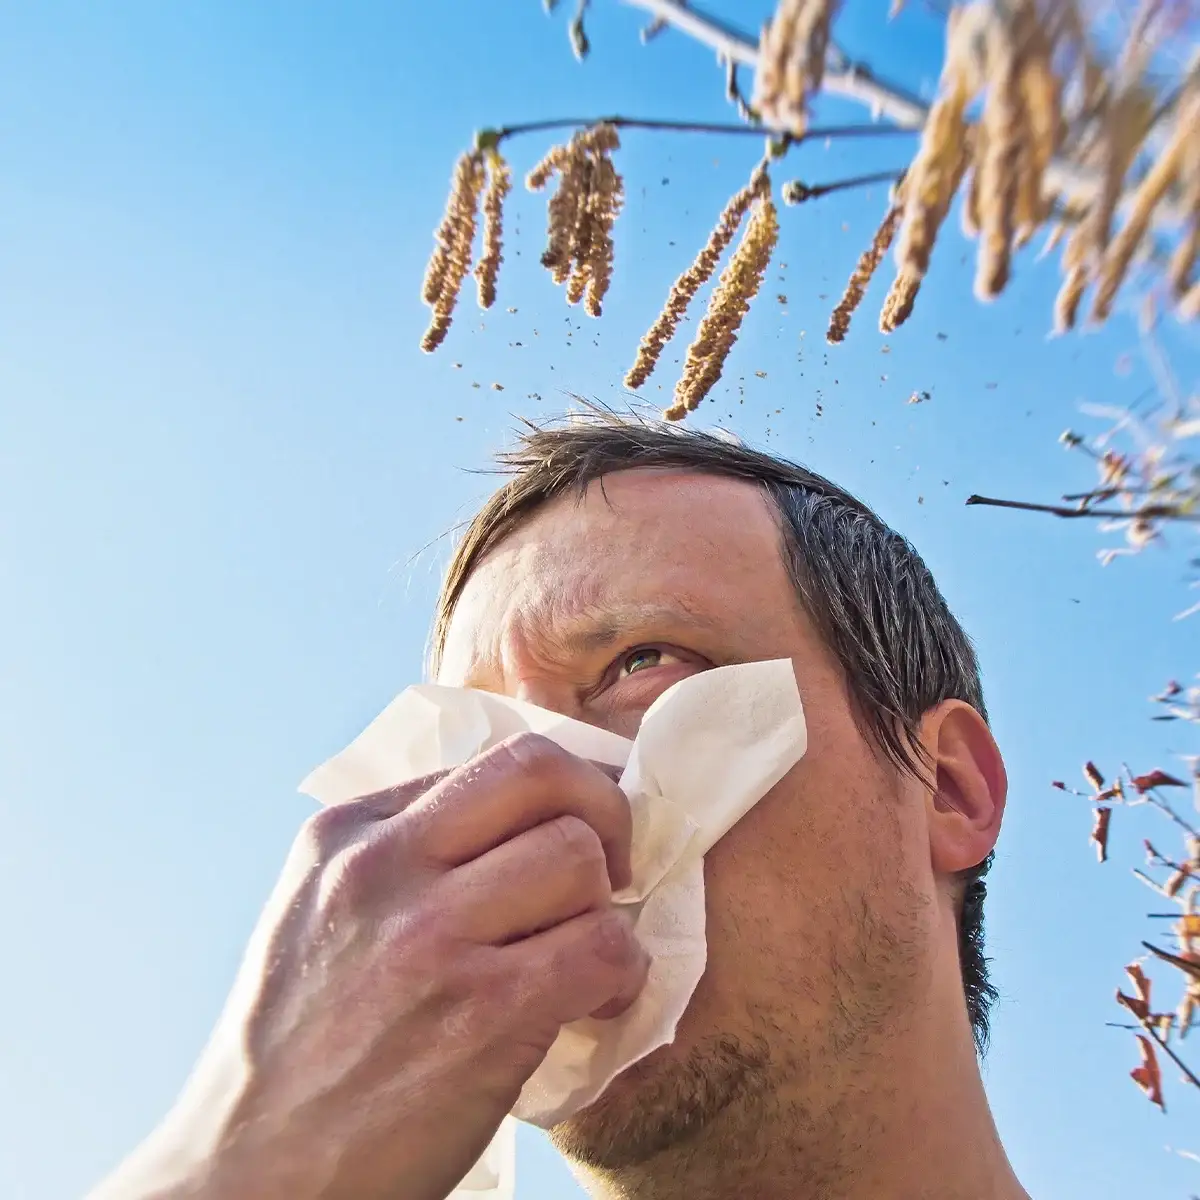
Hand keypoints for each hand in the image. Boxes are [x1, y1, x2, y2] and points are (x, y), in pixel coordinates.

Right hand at [92, 734, 647, 1199]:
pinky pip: (604, 946)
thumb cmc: (300, 1048)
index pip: (493, 758)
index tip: (580, 828)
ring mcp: (431, 937)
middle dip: (603, 811)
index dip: (561, 788)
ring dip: (606, 905)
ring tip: (588, 948)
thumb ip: (403, 852)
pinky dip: (623, 970)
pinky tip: (597, 999)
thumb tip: (518, 821)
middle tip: (611, 865)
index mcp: (347, 833)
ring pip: (580, 856)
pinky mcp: (483, 1014)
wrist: (250, 1175)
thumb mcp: (320, 912)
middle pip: (542, 774)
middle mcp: (383, 867)